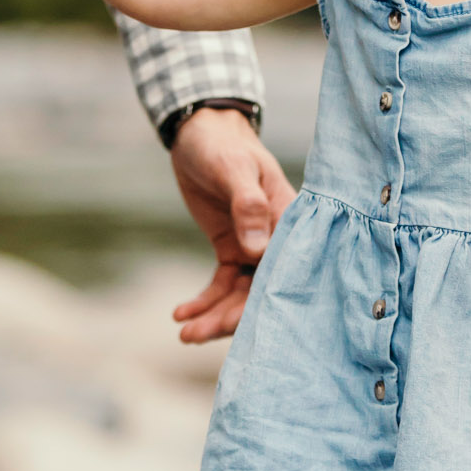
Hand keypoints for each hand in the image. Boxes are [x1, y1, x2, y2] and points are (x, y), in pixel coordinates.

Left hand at [168, 106, 296, 343]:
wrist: (200, 135)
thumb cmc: (223, 146)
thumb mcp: (233, 170)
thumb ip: (246, 205)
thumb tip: (257, 249)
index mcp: (290, 221)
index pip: (287, 268)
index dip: (269, 300)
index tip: (243, 326)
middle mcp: (276, 240)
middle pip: (262, 290)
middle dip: (231, 318)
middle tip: (197, 335)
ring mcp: (253, 247)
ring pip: (240, 294)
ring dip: (214, 316)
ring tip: (184, 333)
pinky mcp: (231, 250)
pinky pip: (221, 284)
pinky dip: (203, 302)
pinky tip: (181, 314)